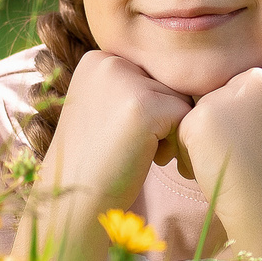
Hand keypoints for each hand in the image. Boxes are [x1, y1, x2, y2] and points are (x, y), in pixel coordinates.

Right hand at [41, 50, 193, 218]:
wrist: (76, 201)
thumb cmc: (97, 161)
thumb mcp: (105, 109)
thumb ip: (132, 86)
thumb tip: (184, 75)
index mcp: (97, 59)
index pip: (150, 74)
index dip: (148, 109)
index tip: (120, 133)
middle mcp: (109, 61)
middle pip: (167, 84)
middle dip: (161, 118)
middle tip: (131, 145)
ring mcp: (126, 82)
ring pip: (179, 99)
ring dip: (169, 130)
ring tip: (139, 151)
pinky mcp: (145, 106)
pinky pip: (185, 117)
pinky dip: (175, 143)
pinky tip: (147, 158)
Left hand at [175, 63, 261, 234]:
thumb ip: (259, 96)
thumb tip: (223, 85)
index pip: (248, 85)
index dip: (250, 120)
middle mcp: (261, 76)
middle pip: (223, 94)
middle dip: (227, 126)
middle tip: (250, 156)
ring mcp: (232, 94)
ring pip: (202, 110)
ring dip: (208, 138)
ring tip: (236, 163)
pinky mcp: (203, 115)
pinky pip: (184, 128)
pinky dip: (193, 153)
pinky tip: (217, 168)